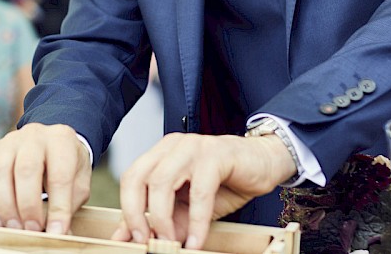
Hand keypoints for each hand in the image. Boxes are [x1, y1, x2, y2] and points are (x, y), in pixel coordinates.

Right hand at [0, 123, 90, 234]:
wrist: (50, 142)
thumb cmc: (66, 166)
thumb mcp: (78, 182)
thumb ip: (69, 205)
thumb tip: (56, 232)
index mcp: (61, 139)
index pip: (60, 175)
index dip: (58, 207)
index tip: (56, 231)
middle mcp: (35, 135)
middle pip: (26, 170)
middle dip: (27, 205)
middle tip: (32, 229)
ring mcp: (11, 140)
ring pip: (1, 172)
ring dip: (5, 206)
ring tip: (14, 228)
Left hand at [110, 133, 294, 248]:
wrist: (263, 164)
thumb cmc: (224, 183)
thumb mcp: (186, 207)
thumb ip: (161, 219)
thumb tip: (130, 239)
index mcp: (160, 153)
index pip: (130, 178)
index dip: (128, 210)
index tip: (134, 238)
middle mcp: (172, 146)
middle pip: (138, 177)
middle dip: (136, 213)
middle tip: (146, 241)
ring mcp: (192, 147)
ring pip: (162, 182)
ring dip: (163, 218)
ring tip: (171, 243)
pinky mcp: (215, 155)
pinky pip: (199, 192)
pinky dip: (196, 221)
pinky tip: (196, 240)